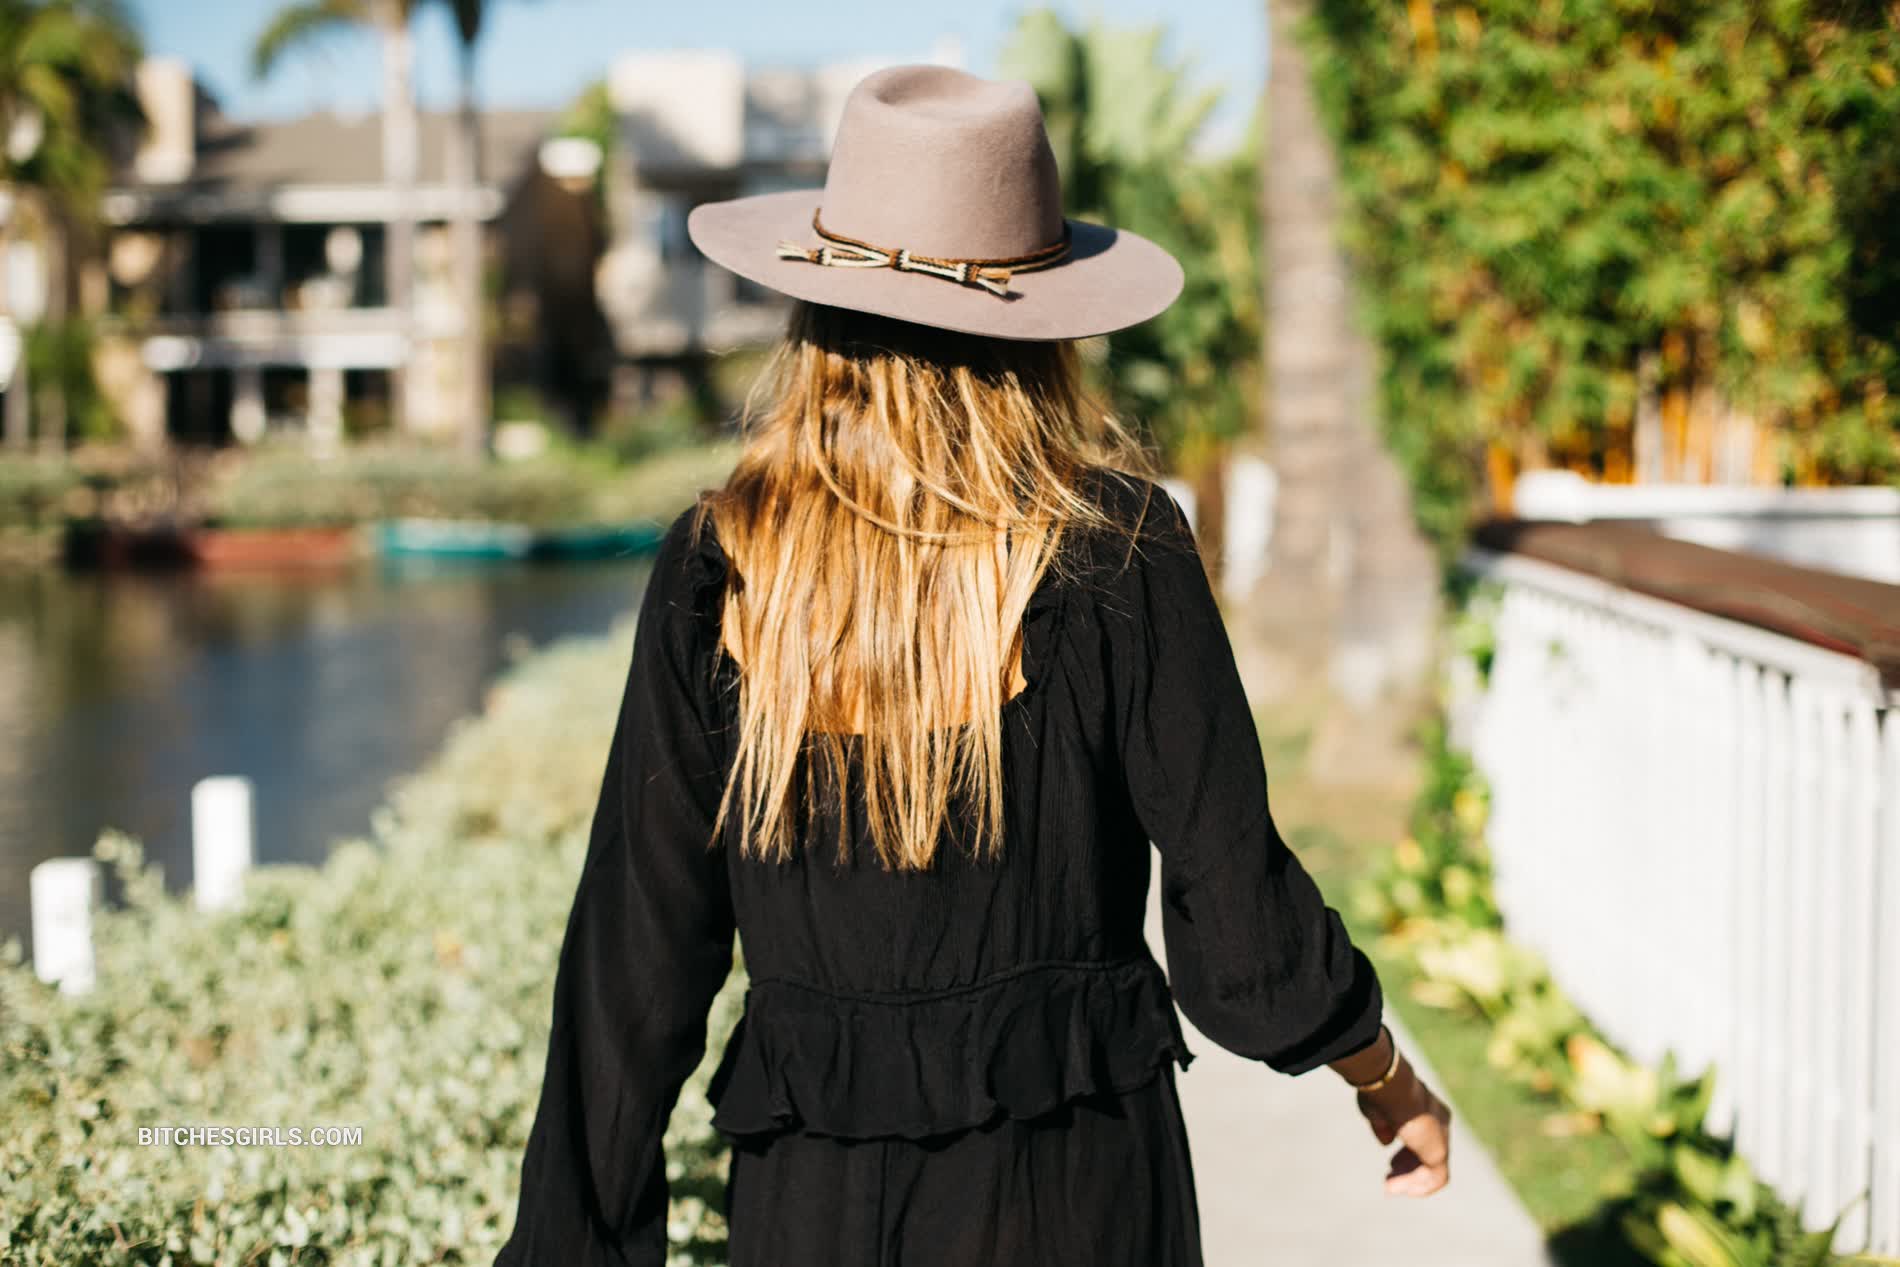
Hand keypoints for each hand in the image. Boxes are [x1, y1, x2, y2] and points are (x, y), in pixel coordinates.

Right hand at [1356, 1060, 1451, 1196]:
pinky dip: (1420, 1187)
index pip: (1422, 1137)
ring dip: (1411, 1181)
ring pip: (1431, 1168)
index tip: (1391, 1163)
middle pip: (1427, 1153)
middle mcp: (1440, 1123)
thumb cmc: (1381, 1093)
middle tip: (1390, 1180)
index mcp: (1429, 1109)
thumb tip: (1386, 1143)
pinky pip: (1436, 1178)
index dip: (1407, 1153)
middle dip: (1409, 1168)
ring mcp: (1442, 1138)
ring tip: (1390, 1188)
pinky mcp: (1439, 1153)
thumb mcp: (1378, 1110)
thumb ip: (1384, 1127)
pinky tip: (1403, 1191)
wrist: (1392, 1087)